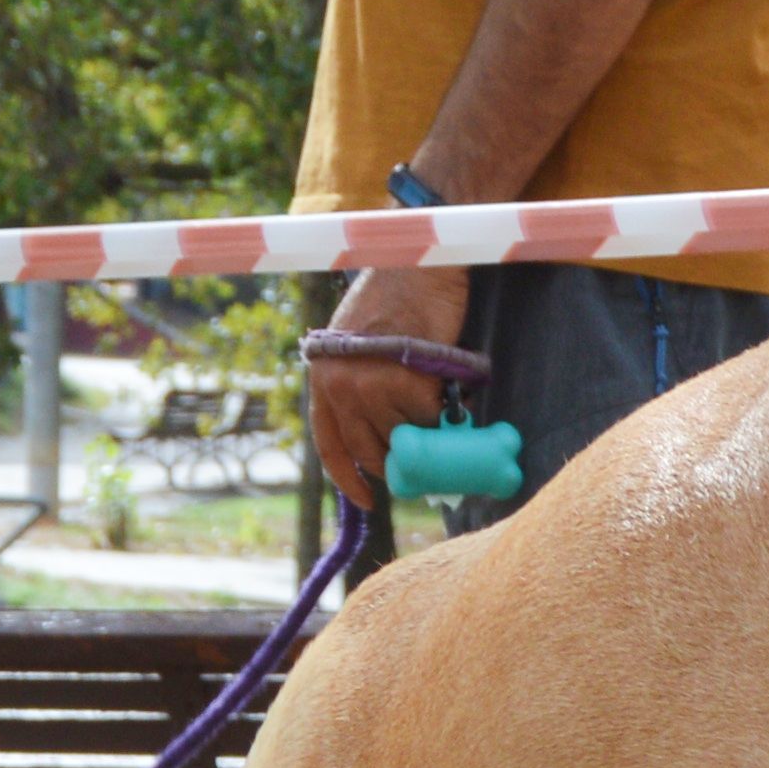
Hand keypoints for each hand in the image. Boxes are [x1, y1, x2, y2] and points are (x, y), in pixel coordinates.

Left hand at [307, 259, 467, 506]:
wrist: (416, 267)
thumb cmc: (394, 298)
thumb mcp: (358, 343)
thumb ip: (360, 382)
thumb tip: (390, 436)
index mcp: (323, 377)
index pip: (330, 446)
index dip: (349, 479)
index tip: (369, 500)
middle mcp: (339, 387)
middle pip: (370, 451)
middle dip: (400, 461)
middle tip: (426, 458)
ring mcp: (370, 389)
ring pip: (405, 438)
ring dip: (425, 429)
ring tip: (437, 401)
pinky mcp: (404, 386)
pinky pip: (430, 421)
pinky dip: (443, 412)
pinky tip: (445, 388)